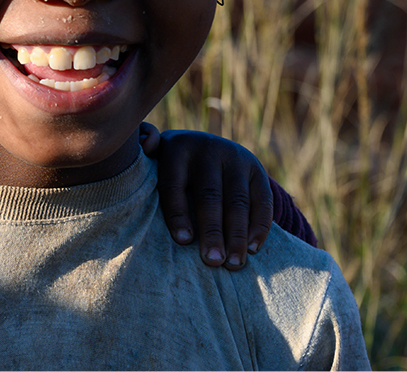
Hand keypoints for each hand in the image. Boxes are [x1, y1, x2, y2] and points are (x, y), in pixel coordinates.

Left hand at [150, 129, 272, 270]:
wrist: (206, 147)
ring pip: (237, 201)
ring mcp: (235, 158)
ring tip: (233, 264)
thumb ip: (144, 148)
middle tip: (212, 261)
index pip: (174, 184)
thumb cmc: (170, 165)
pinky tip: (252, 249)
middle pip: (209, 195)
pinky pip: (262, 201)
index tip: (183, 242)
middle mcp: (208, 149)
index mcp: (177, 148)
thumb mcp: (154, 155)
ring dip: (236, 235)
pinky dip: (258, 227)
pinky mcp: (256, 169)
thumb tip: (145, 144)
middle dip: (211, 231)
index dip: (178, 214)